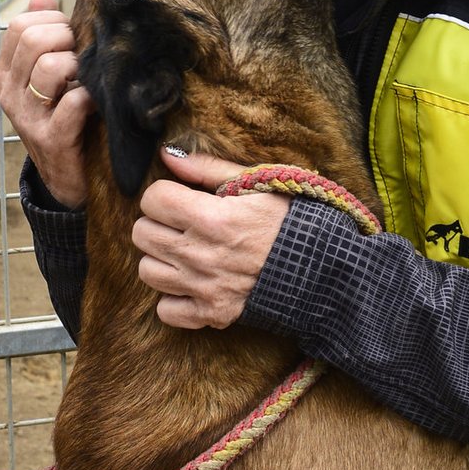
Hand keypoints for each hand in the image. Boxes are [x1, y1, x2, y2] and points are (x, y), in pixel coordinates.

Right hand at [0, 0, 95, 208]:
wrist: (71, 179)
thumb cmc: (69, 118)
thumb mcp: (53, 76)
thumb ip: (47, 35)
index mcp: (5, 73)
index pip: (22, 25)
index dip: (56, 23)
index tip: (74, 40)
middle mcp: (9, 93)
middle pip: (34, 39)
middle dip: (69, 40)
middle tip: (86, 58)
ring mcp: (26, 118)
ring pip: (51, 66)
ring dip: (81, 67)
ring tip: (92, 80)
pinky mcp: (51, 140)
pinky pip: (73, 103)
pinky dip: (91, 96)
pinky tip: (99, 102)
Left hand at [132, 150, 289, 328]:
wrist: (326, 268)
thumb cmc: (294, 220)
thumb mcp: (258, 183)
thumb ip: (208, 168)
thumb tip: (167, 155)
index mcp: (212, 217)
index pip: (152, 199)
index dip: (164, 195)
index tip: (182, 198)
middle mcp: (201, 254)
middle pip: (142, 234)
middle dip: (158, 223)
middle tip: (182, 223)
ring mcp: (204, 288)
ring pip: (148, 271)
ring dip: (162, 259)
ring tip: (187, 251)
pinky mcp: (212, 314)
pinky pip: (166, 310)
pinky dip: (174, 298)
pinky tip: (193, 283)